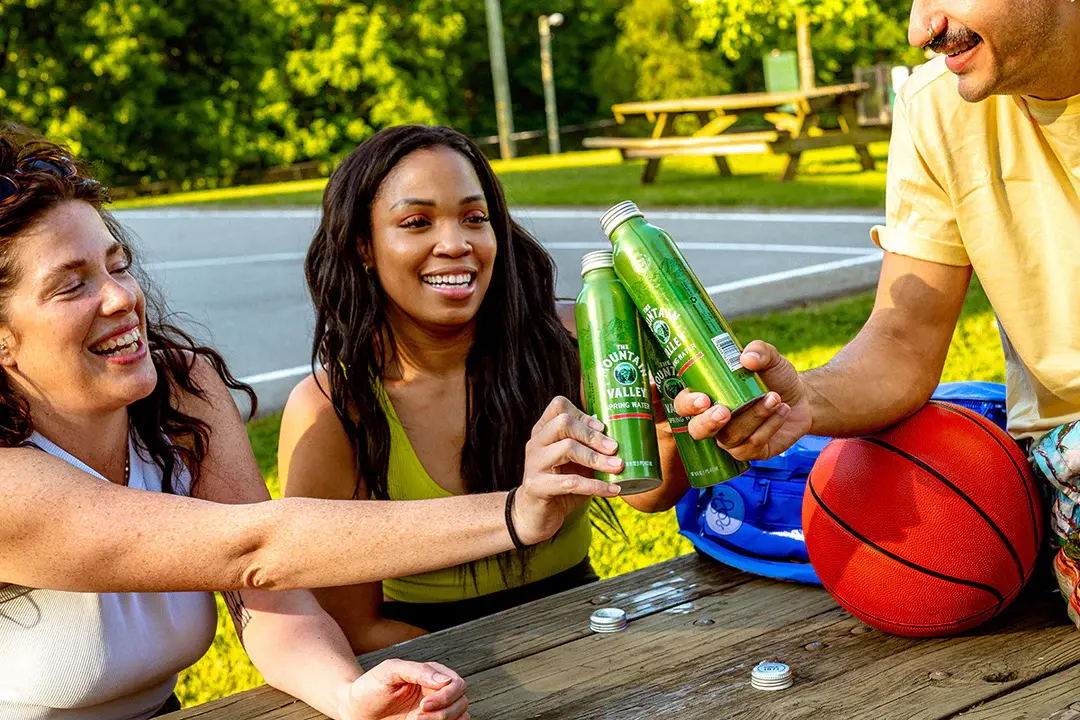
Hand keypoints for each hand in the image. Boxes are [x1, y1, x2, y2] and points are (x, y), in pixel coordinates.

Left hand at [343, 659, 468, 719]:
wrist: (355, 709)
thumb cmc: (371, 686)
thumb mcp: (390, 670)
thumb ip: (418, 670)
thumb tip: (444, 680)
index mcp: (432, 675)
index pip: (456, 684)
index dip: (445, 696)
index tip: (423, 704)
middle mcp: (438, 692)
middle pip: (461, 703)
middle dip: (442, 713)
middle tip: (417, 717)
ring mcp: (435, 710)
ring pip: (461, 717)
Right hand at [513, 395, 622, 544]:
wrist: (536, 515)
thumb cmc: (561, 483)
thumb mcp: (575, 462)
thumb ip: (590, 450)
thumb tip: (623, 444)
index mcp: (544, 431)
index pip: (559, 406)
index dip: (583, 414)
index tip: (603, 428)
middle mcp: (536, 443)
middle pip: (564, 423)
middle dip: (593, 435)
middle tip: (615, 448)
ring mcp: (534, 463)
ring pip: (567, 448)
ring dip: (597, 458)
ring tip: (618, 467)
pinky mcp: (537, 486)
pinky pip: (571, 482)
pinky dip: (596, 486)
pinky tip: (613, 491)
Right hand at [673, 340, 811, 460]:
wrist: (802, 397)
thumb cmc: (776, 377)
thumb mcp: (769, 358)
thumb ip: (759, 350)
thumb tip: (747, 357)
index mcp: (707, 396)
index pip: (683, 404)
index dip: (687, 404)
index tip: (703, 399)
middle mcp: (714, 421)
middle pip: (697, 430)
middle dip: (707, 423)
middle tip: (725, 411)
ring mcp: (731, 439)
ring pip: (730, 437)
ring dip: (752, 417)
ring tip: (774, 398)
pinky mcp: (751, 451)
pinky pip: (752, 445)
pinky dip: (769, 426)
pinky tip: (782, 410)